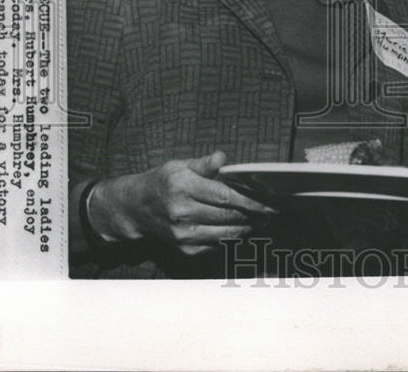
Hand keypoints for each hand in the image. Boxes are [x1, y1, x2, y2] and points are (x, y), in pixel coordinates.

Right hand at [86, 151, 275, 254]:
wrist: (136, 209)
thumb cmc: (163, 182)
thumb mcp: (180, 165)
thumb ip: (204, 164)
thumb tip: (223, 158)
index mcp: (183, 188)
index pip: (225, 197)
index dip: (250, 200)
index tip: (268, 201)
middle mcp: (182, 213)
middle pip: (228, 216)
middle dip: (254, 214)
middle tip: (272, 211)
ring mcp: (183, 234)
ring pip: (225, 234)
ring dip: (248, 227)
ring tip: (263, 220)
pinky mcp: (185, 249)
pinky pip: (216, 244)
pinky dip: (232, 237)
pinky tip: (244, 228)